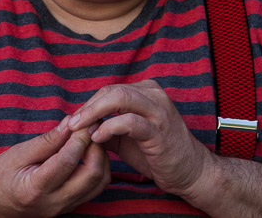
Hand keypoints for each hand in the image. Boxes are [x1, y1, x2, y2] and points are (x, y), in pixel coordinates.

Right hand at [0, 116, 110, 217]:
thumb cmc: (0, 177)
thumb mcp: (18, 153)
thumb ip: (47, 140)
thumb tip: (71, 123)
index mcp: (36, 188)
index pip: (68, 160)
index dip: (80, 137)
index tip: (86, 119)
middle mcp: (54, 202)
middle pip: (92, 175)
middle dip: (97, 147)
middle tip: (92, 128)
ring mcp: (64, 208)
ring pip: (99, 184)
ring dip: (101, 158)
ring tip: (91, 139)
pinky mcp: (70, 207)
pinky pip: (94, 189)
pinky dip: (97, 168)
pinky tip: (88, 153)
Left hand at [66, 80, 211, 199]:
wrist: (189, 171)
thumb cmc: (157, 152)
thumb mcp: (128, 135)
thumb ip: (107, 125)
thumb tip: (80, 124)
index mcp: (147, 91)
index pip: (110, 90)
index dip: (89, 104)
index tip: (74, 121)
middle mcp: (154, 95)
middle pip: (112, 90)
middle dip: (88, 106)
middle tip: (71, 123)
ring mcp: (158, 111)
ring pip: (119, 98)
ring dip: (94, 113)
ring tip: (80, 128)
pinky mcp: (159, 130)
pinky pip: (128, 121)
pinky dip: (108, 127)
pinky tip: (97, 138)